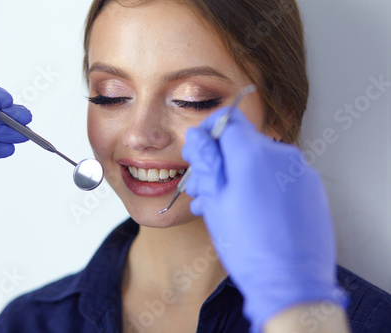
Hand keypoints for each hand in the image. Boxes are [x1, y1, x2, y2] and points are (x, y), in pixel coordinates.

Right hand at [182, 107, 347, 331]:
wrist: (291, 283)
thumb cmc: (248, 245)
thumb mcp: (214, 200)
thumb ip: (205, 160)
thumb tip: (197, 135)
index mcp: (253, 153)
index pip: (227, 120)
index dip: (207, 133)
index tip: (198, 153)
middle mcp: (282, 154)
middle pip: (243, 142)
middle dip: (219, 161)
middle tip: (202, 190)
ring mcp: (301, 171)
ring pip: (260, 161)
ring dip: (238, 176)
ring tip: (221, 207)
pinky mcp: (311, 188)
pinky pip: (279, 176)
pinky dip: (260, 186)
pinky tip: (249, 213)